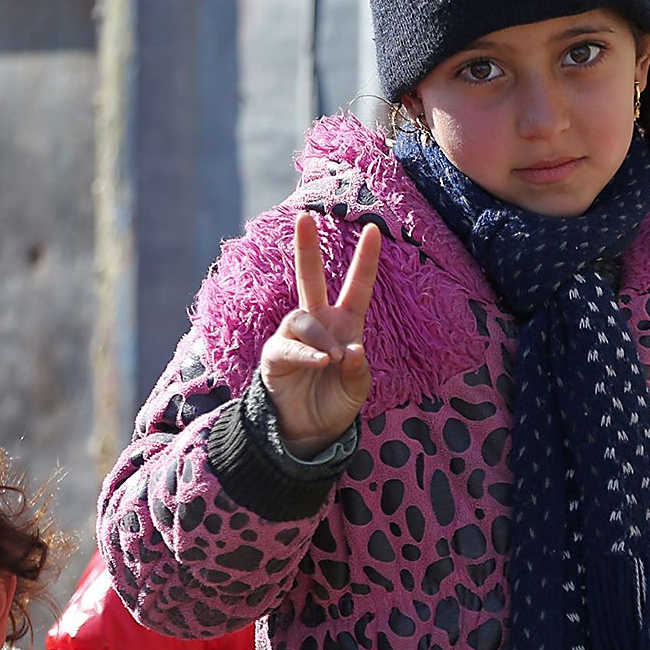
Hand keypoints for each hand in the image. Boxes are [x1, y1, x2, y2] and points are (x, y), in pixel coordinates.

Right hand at [259, 214, 381, 454]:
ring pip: (302, 317)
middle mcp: (318, 323)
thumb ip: (359, 370)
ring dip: (320, 337)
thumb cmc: (336, 404)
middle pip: (310, 278)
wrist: (309, 432)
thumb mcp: (358, 390)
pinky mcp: (275, 355)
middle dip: (306, 248)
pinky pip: (287, 345)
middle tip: (303, 216)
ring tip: (332, 361)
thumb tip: (350, 349)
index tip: (374, 230)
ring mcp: (293, 337)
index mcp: (345, 325)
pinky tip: (321, 363)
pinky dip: (306, 353)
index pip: (356, 287)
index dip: (365, 260)